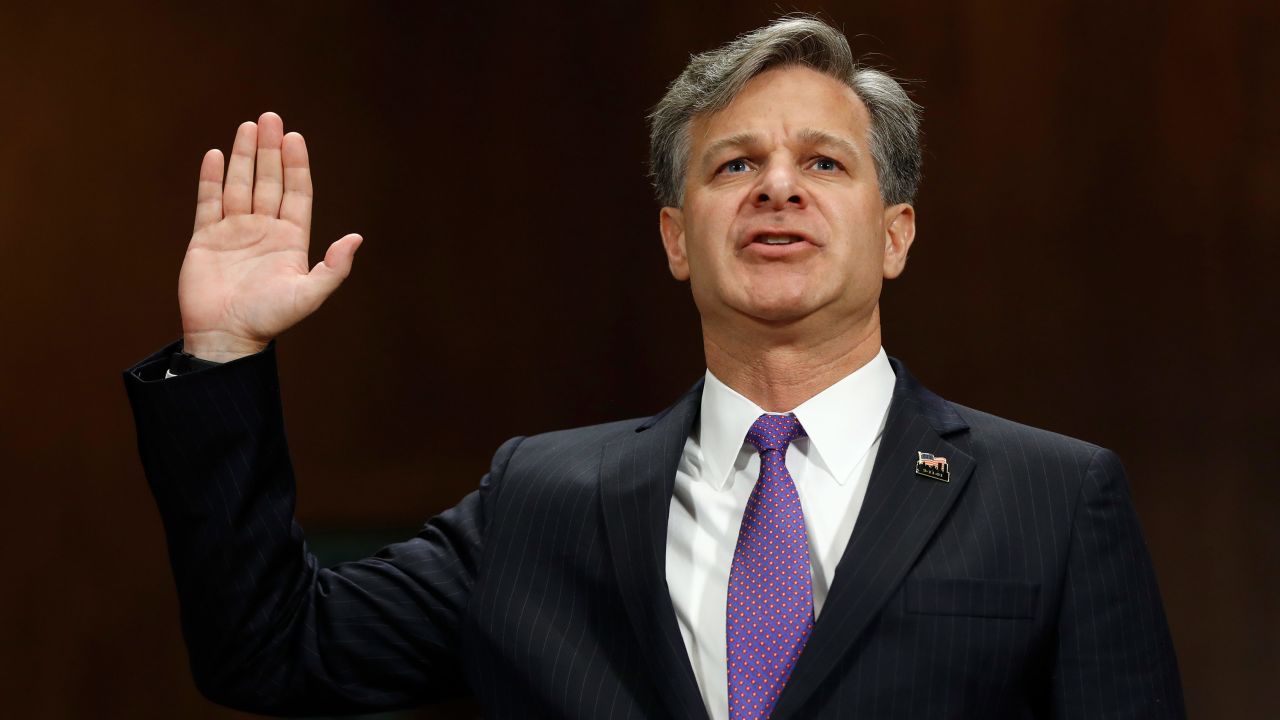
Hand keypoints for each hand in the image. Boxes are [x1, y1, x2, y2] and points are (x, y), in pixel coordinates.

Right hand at [178, 112, 361, 361]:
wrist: (226, 336)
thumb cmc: (270, 319)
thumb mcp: (309, 295)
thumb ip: (334, 268)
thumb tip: (356, 238)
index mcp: (291, 240)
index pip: (296, 193)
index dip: (296, 165)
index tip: (296, 138)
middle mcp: (265, 230)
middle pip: (269, 181)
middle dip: (270, 150)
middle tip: (271, 118)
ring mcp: (235, 232)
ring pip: (240, 184)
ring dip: (245, 156)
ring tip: (248, 126)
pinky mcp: (206, 238)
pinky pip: (209, 202)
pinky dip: (211, 178)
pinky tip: (215, 154)